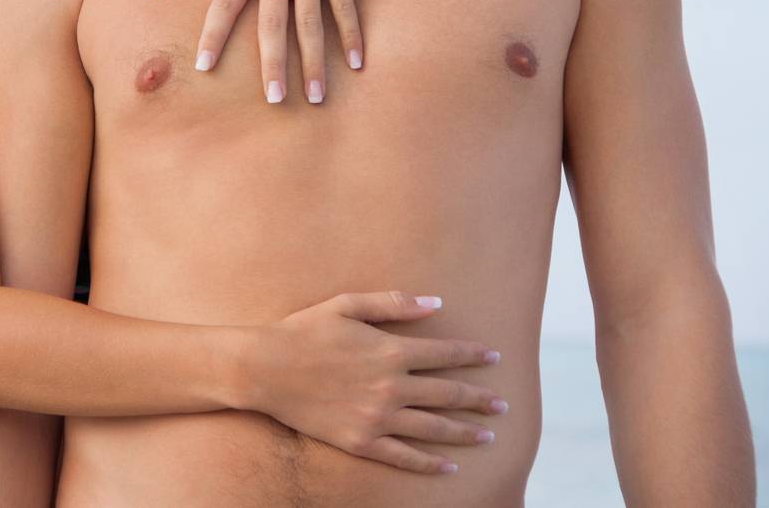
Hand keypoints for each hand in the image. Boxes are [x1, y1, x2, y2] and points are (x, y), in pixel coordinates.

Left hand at [156, 0, 363, 102]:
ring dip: (315, 62)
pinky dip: (352, 33)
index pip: (225, 4)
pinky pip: (345, 5)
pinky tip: (358, 62)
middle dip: (273, 65)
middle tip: (273, 100)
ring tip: (316, 96)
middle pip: (273, 25)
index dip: (214, 35)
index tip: (203, 65)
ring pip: (312, 24)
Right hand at [245, 291, 507, 474]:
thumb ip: (394, 304)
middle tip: (503, 404)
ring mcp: (378, 417)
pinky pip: (404, 456)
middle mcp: (391, 386)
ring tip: (488, 435)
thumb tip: (437, 303)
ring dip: (464, 432)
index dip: (473, 356)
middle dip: (479, 398)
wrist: (265, 368)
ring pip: (433, 428)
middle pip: (448, 394)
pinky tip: (448, 465)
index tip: (494, 359)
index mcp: (391, 350)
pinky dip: (429, 463)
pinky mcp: (361, 441)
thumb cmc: (304, 330)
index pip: (446, 354)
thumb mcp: (347, 305)